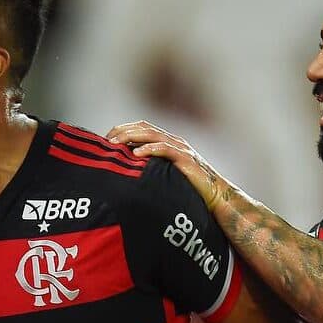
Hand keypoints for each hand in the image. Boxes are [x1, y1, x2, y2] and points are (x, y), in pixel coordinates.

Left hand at [107, 121, 229, 209]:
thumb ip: (152, 168)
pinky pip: (166, 150)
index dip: (124, 129)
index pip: (142, 127)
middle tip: (106, 140)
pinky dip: (150, 149)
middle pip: (144, 127)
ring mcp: (181, 149)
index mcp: (168, 142)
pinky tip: (137, 153)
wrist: (216, 195)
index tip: (107, 138)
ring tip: (116, 144)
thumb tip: (128, 172)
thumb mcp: (167, 175)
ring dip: (132, 137)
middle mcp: (174, 141)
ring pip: (153, 135)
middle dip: (123, 131)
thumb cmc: (190, 188)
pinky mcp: (186, 160)